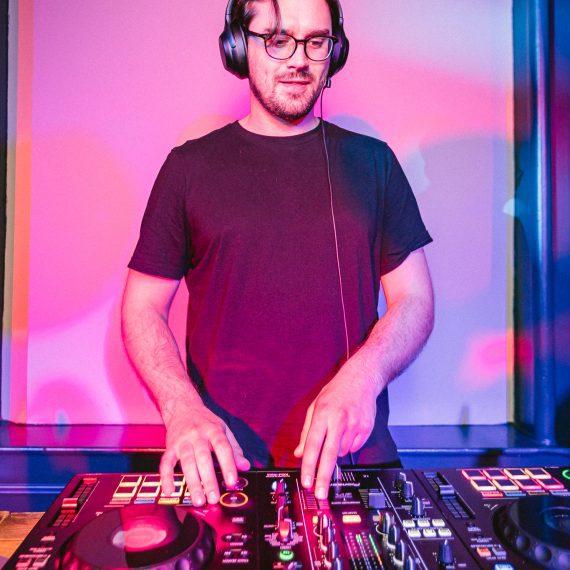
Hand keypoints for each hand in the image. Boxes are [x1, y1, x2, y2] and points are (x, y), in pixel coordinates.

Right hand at [159, 404, 250, 505]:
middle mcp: (197, 435)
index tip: (232, 482)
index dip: (228, 465)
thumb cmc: (205, 422)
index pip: (223, 448)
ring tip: (198, 500)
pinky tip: (170, 491)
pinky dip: (166, 477)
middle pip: (204, 458)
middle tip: (214, 498)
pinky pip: (166, 463)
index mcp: (213, 430)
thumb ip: (234, 449)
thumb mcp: (223, 429)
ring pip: (186, 463)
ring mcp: (182, 441)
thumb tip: (245, 466)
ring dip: (192, 483)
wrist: (182, 407)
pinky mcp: (170, 447)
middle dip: (209, 480)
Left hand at [293, 359, 380, 499]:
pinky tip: (348, 430)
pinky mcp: (366, 429)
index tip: (306, 481)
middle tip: (320, 494)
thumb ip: (307, 432)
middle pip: (330, 454)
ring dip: (336, 450)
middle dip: (324, 476)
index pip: (313, 444)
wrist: (362, 379)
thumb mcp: (315, 406)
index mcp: (323, 414)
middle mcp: (339, 420)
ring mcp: (355, 425)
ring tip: (338, 431)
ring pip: (342, 452)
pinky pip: (354, 447)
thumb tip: (299, 453)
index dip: (309, 465)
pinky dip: (348, 445)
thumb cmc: (336, 392)